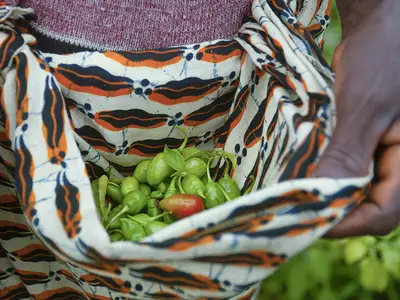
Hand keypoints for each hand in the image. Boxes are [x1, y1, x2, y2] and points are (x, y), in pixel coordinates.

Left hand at [313, 0, 399, 237]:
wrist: (384, 24)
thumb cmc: (383, 57)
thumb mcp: (364, 107)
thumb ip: (349, 155)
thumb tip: (323, 200)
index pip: (383, 214)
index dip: (345, 224)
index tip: (306, 221)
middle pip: (369, 207)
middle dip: (332, 211)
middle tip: (294, 209)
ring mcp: (387, 154)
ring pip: (358, 190)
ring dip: (327, 194)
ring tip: (295, 194)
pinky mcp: (370, 142)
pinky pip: (352, 170)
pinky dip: (328, 175)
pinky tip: (306, 172)